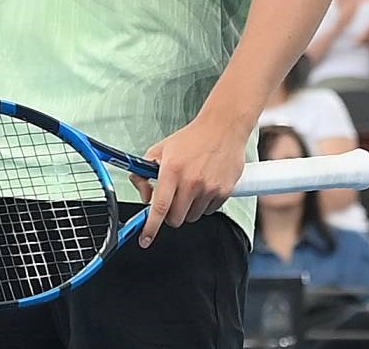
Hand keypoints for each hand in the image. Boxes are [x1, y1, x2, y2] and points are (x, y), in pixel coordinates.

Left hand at [131, 109, 250, 246]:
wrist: (223, 128)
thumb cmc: (191, 139)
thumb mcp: (160, 149)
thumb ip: (144, 173)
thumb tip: (145, 197)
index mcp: (172, 170)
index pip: (159, 208)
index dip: (150, 228)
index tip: (145, 240)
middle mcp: (191, 181)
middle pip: (176, 219)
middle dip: (170, 215)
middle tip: (172, 200)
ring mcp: (209, 188)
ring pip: (192, 216)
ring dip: (188, 209)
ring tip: (191, 187)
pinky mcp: (224, 191)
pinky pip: (209, 210)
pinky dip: (204, 204)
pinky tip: (204, 186)